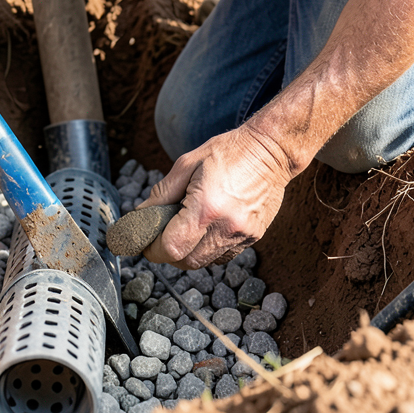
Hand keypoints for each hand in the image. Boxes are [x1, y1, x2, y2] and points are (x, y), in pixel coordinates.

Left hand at [141, 124, 291, 268]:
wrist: (272, 150)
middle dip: (168, 254)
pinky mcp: (254, 237)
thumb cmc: (229, 151)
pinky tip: (206, 229)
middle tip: (161, 236)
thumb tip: (141, 215)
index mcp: (206, 208)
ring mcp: (243, 235)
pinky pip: (224, 256)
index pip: (171, 248)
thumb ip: (162, 193)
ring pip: (206, 263)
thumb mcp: (187, 164)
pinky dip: (208, 250)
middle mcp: (226, 227)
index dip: (153, 248)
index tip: (147, 240)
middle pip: (188, 262)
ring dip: (188, 253)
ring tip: (184, 230)